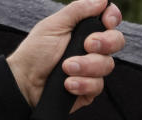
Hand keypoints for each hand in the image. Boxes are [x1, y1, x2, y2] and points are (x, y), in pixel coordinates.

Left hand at [7, 0, 124, 108]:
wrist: (24, 82)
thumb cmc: (36, 52)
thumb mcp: (54, 25)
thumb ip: (78, 10)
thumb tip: (102, 0)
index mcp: (85, 30)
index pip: (110, 20)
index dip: (113, 18)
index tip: (106, 21)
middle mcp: (93, 49)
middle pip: (117, 41)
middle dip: (105, 43)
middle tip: (88, 45)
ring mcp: (93, 70)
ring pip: (107, 65)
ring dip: (86, 66)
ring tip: (66, 67)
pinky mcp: (90, 89)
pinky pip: (98, 86)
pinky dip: (82, 84)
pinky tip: (67, 84)